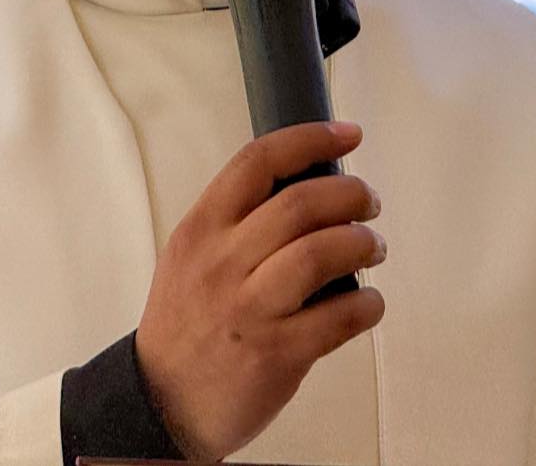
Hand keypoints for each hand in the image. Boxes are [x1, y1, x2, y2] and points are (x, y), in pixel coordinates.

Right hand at [135, 121, 384, 461]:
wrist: (163, 400)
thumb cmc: (184, 323)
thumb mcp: (190, 254)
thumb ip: (235, 221)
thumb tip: (304, 188)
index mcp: (202, 229)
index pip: (257, 162)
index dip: (309, 140)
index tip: (346, 135)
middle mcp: (223, 262)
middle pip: (299, 204)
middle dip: (349, 194)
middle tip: (368, 200)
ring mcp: (250, 308)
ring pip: (320, 253)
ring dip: (361, 243)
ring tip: (372, 246)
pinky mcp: (277, 354)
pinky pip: (338, 318)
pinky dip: (367, 304)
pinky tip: (369, 302)